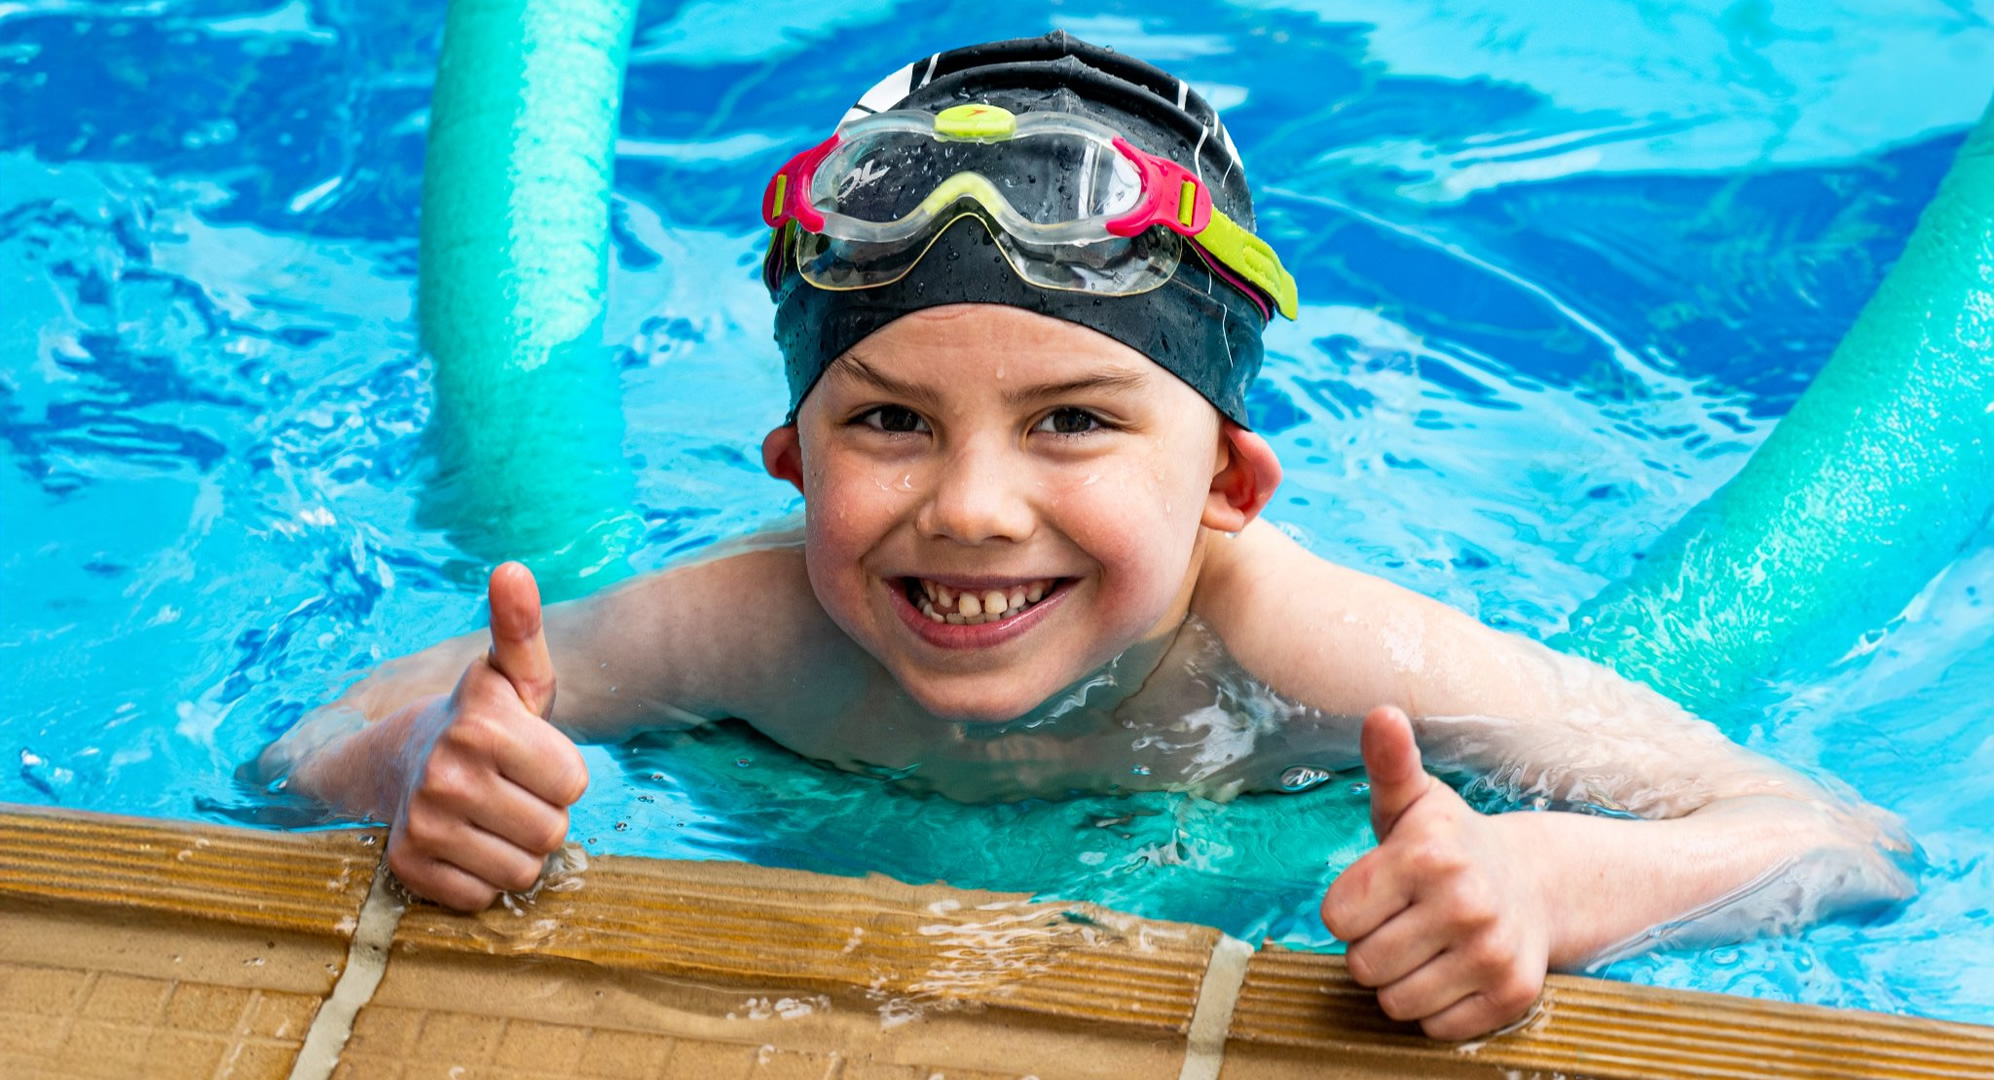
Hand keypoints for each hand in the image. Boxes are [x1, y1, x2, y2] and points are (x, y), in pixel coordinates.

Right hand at [386, 562, 589, 910]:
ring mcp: (422, 824)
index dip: (562, 773)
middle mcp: (445, 774)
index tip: (531, 757)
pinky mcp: (408, 867)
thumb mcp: (514, 676)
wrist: (402, 760)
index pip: (574, 784)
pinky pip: (483, 897)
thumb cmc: (485, 720)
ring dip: (517, 850)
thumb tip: (512, 569)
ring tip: (492, 817)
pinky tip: (466, 844)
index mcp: (480, 725)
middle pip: (552, 832)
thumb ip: (521, 628)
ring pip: (521, 872)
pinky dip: (482, 878)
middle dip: (543, 813)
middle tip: (511, 789)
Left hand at [1321, 706, 1548, 1039]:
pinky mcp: (1511, 995)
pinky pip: (1435, 1028)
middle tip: (1404, 921)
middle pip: (1362, 964)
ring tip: (1426, 946)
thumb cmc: (1450, 844)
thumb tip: (1381, 713)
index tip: (1379, 892)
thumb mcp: (1412, 802)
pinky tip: (1453, 971)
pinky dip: (1436, 1008)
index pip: (1336, 917)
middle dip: (1372, 947)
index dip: (1349, 908)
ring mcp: (1492, 952)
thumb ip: (1388, 762)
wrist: (1536, 882)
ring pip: (1395, 1002)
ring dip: (1400, 982)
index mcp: (1428, 855)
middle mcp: (1465, 903)